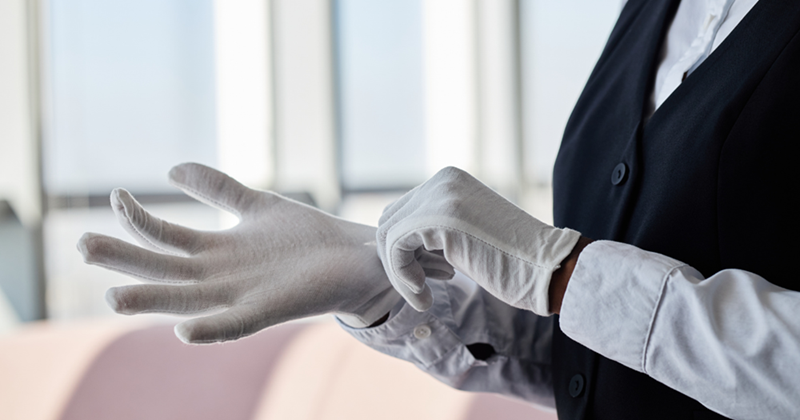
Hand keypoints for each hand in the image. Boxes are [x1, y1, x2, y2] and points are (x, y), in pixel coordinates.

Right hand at [78, 163, 400, 342]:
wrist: (354, 258)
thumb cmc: (305, 237)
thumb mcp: (256, 205)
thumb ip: (217, 188)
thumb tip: (171, 168)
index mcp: (215, 251)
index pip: (163, 238)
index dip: (137, 219)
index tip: (115, 194)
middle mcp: (221, 276)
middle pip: (164, 269)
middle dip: (125, 260)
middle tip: (83, 245)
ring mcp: (243, 295)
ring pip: (188, 300)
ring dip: (154, 299)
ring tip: (114, 296)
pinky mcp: (271, 310)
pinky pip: (235, 325)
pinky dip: (211, 329)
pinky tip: (185, 330)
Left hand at [376, 167, 580, 315]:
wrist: (548, 269)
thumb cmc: (512, 262)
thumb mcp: (466, 236)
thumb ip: (435, 229)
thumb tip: (398, 241)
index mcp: (450, 180)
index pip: (402, 212)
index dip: (404, 250)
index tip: (425, 277)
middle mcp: (443, 180)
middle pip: (390, 219)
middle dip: (397, 258)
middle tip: (420, 286)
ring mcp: (441, 195)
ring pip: (389, 233)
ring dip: (399, 271)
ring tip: (421, 294)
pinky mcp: (439, 217)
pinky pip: (396, 246)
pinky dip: (402, 275)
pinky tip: (422, 294)